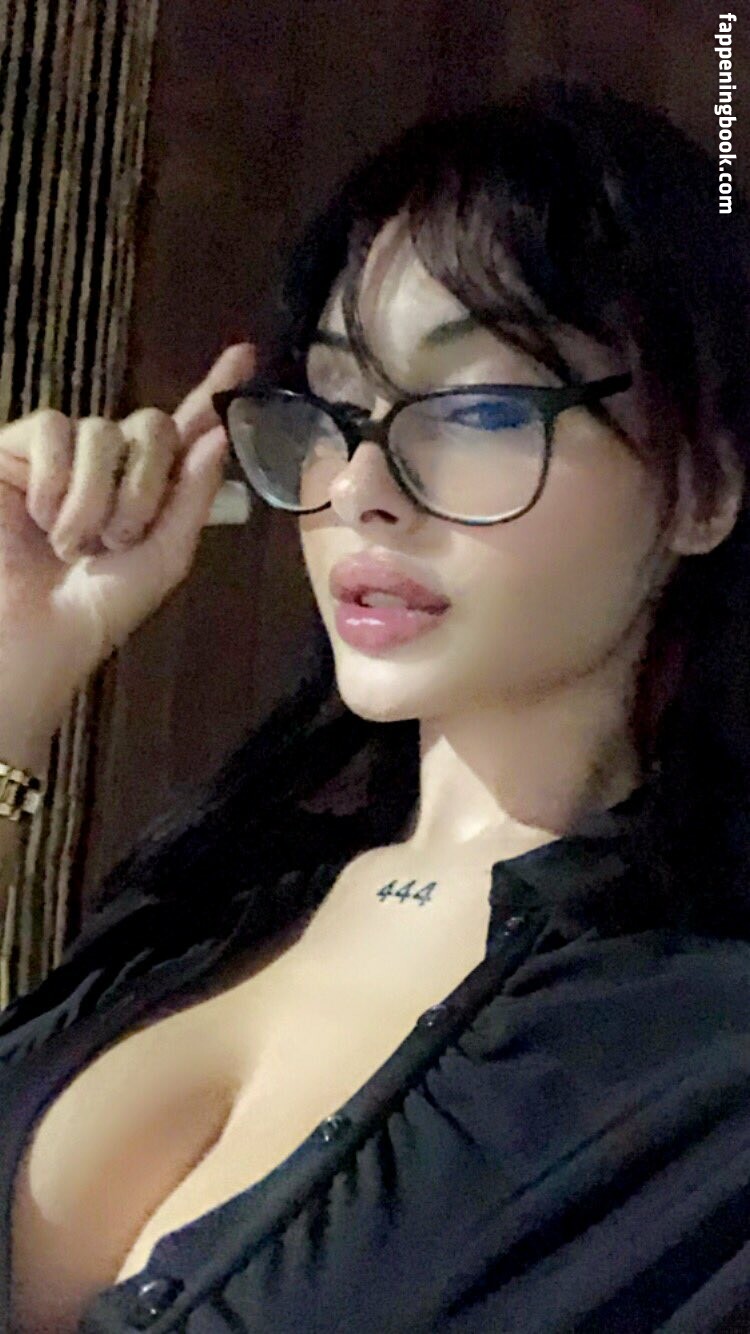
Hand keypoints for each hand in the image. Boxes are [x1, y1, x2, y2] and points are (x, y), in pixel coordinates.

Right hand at [0, 342, 255, 741]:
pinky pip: (53, 429)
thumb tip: (218, 432)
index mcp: (149, 488)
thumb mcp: (163, 558)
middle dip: (144, 487)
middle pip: (151, 426)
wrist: (34, 635)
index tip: (245, 354)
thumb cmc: (96, 610)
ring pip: (102, 430)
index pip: (185, 429)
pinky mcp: (17, 449)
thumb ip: (191, 496)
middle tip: (114, 541)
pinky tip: (41, 518)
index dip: (214, 391)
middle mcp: (109, 463)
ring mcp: (63, 454)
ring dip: (96, 498)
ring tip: (70, 544)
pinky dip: (55, 480)